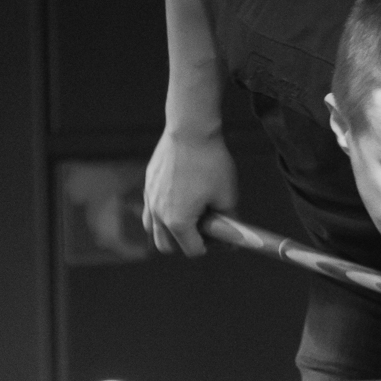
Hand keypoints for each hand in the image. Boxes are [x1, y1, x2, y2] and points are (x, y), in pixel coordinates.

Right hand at [142, 128, 237, 255]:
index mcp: (178, 222)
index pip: (193, 250)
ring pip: (154, 229)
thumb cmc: (211, 163)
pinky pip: (151, 209)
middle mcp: (158, 214)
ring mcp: (149, 200)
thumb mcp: (227, 195)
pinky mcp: (147, 185)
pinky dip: (162, 213)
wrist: (190, 130)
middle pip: (167, 246)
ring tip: (190, 213)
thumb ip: (230, 222)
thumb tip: (233, 238)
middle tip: (204, 227)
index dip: (211, 245)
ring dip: (170, 230)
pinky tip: (180, 197)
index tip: (220, 233)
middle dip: (186, 242)